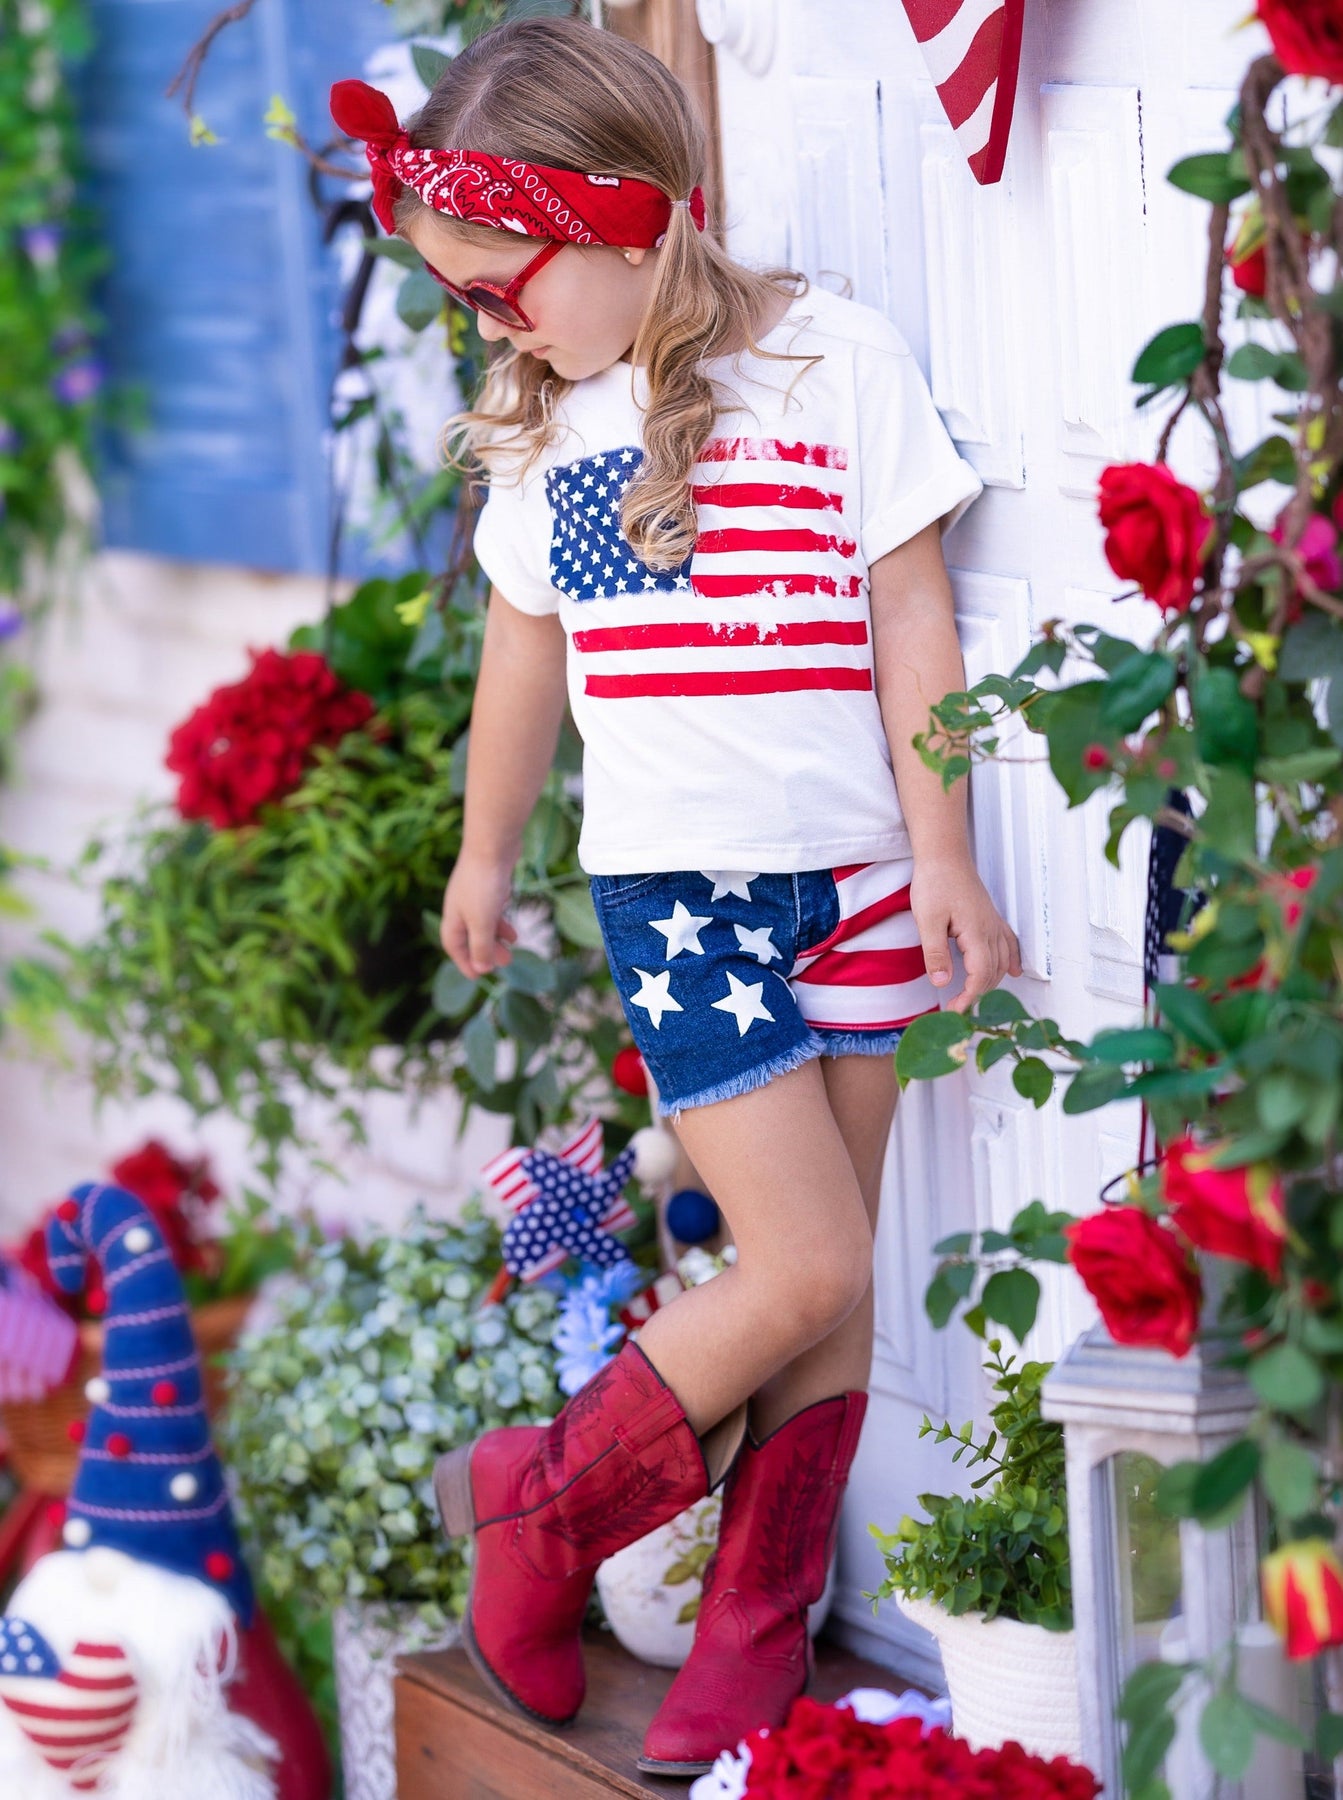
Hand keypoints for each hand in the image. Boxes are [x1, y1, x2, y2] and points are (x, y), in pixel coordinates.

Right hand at [441, 851, 517, 978]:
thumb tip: (483, 968)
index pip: (453, 945)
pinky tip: (514, 924)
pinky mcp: (490, 883)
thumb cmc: (483, 884)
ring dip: (498, 935)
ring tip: (515, 944)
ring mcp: (475, 893)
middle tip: (507, 962)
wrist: (492, 844)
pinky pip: (494, 908)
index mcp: (453, 916)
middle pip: (471, 935)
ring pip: (485, 921)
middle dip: (487, 951)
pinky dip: (503, 919)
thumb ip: (481, 947)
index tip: (478, 976)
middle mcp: (461, 905)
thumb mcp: (482, 922)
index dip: (464, 962)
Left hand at [909, 853, 1021, 1015]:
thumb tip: (942, 983)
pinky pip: (1009, 944)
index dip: (970, 997)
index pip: (980, 975)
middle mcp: (990, 930)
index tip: (956, 1011)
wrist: (944, 856)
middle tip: (958, 1008)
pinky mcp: (990, 918)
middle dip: (978, 995)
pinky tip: (1014, 972)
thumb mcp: (927, 920)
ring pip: (1002, 961)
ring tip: (973, 996)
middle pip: (993, 972)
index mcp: (976, 933)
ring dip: (991, 982)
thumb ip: (935, 953)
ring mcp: (993, 923)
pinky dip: (1011, 961)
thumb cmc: (934, 883)